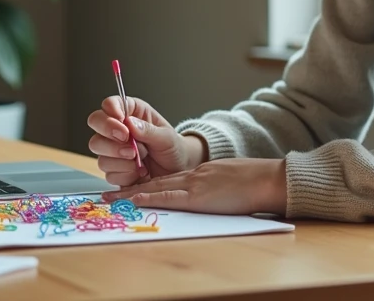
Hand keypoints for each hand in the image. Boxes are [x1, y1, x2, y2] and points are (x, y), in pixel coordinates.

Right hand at [86, 96, 204, 187]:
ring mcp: (113, 150)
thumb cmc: (172, 148)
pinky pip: (107, 172)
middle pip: (95, 122)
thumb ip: (149, 130)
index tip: (121, 120)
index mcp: (131, 112)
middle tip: (128, 141)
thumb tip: (130, 123)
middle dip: (109, 132)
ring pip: (98, 148)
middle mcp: (118, 129)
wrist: (176, 171)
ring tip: (139, 159)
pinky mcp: (113, 170)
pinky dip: (124, 173)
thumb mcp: (166, 137)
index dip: (111, 110)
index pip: (110, 104)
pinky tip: (138, 172)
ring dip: (118, 156)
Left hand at [101, 158, 287, 215]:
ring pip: (155, 187)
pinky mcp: (198, 196)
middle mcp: (191, 177)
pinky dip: (149, 197)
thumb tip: (208, 195)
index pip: (166, 179)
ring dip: (131, 193)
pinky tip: (135, 200)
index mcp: (199, 174)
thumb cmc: (253, 182)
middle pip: (154, 182)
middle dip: (129, 187)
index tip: (127, 189)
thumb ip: (213, 185)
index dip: (144, 184)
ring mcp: (194, 185)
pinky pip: (168, 197)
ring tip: (111, 198)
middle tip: (107, 193)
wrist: (266, 179)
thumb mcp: (228, 180)